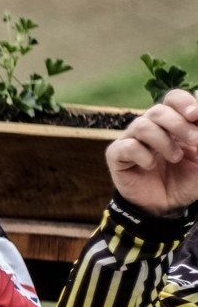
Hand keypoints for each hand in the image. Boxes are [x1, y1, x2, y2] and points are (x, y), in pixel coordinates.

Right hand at [107, 88, 197, 217]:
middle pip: (158, 110)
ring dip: (163, 141)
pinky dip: (143, 155)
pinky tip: (150, 166)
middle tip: (195, 141)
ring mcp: (131, 140)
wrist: (164, 207)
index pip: (173, 98)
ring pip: (142, 125)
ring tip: (174, 158)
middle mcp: (150, 127)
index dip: (184, 103)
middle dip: (179, 124)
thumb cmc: (184, 182)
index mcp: (171, 123)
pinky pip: (127, 146)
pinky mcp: (117, 155)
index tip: (196, 116)